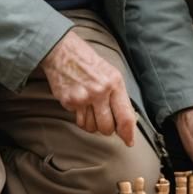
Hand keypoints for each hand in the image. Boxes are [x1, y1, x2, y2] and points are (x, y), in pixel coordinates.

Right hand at [40, 31, 135, 145]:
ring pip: (92, 128)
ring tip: (91, 109)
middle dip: (107, 129)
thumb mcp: (111, 74)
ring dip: (93, 124)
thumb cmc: (89, 64)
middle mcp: (100, 91)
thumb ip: (119, 97)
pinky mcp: (69, 102)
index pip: (125, 116)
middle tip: (104, 120)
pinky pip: (79, 121)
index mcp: (115, 83)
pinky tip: (81, 105)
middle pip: (107, 128)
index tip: (129, 141)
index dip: (128, 133)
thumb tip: (125, 122)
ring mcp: (83, 97)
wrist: (63, 52)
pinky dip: (81, 118)